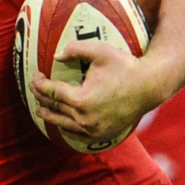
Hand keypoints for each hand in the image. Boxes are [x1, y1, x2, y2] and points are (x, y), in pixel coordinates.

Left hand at [31, 40, 158, 145]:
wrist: (150, 86)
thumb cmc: (125, 66)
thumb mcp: (100, 51)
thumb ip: (75, 49)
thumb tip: (56, 56)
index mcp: (80, 100)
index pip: (50, 92)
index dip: (39, 83)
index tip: (35, 75)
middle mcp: (84, 118)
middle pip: (53, 108)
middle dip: (41, 96)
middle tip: (34, 88)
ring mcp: (92, 130)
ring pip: (62, 124)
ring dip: (49, 115)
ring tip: (40, 109)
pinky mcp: (101, 135)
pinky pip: (76, 134)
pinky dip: (65, 127)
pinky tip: (61, 121)